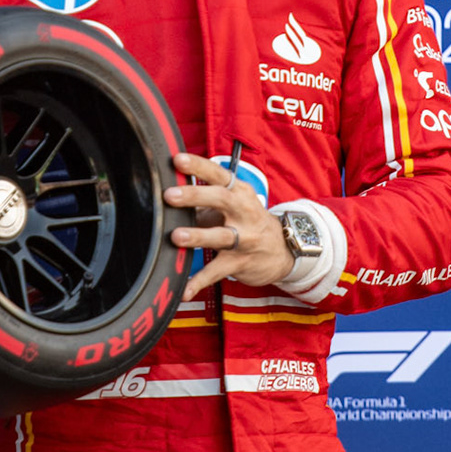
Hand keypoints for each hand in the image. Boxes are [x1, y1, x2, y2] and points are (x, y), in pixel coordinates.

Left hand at [167, 151, 293, 300]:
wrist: (283, 250)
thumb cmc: (246, 221)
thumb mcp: (230, 204)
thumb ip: (200, 199)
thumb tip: (167, 191)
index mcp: (239, 191)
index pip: (218, 174)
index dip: (198, 166)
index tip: (177, 160)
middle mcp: (244, 211)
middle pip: (221, 199)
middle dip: (195, 196)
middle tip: (169, 195)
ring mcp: (244, 238)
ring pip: (221, 236)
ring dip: (198, 235)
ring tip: (176, 236)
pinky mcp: (240, 262)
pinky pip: (218, 272)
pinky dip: (201, 281)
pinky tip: (185, 291)